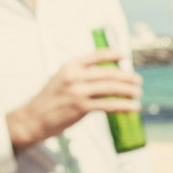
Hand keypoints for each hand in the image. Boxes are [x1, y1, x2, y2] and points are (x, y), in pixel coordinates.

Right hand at [5, 54, 142, 150]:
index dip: (112, 54)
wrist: (33, 118)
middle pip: (108, 73)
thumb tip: (101, 77)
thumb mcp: (60, 79)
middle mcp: (75, 76)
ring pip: (111, 88)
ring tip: (138, 93)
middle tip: (138, 80)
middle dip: (126, 77)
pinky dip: (124, 106)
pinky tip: (133, 107)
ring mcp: (78, 91)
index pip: (96, 55)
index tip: (123, 56)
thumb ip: (78, 76)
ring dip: (128, 90)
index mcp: (70, 66)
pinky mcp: (82, 107)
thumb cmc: (48, 101)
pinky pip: (108, 105)